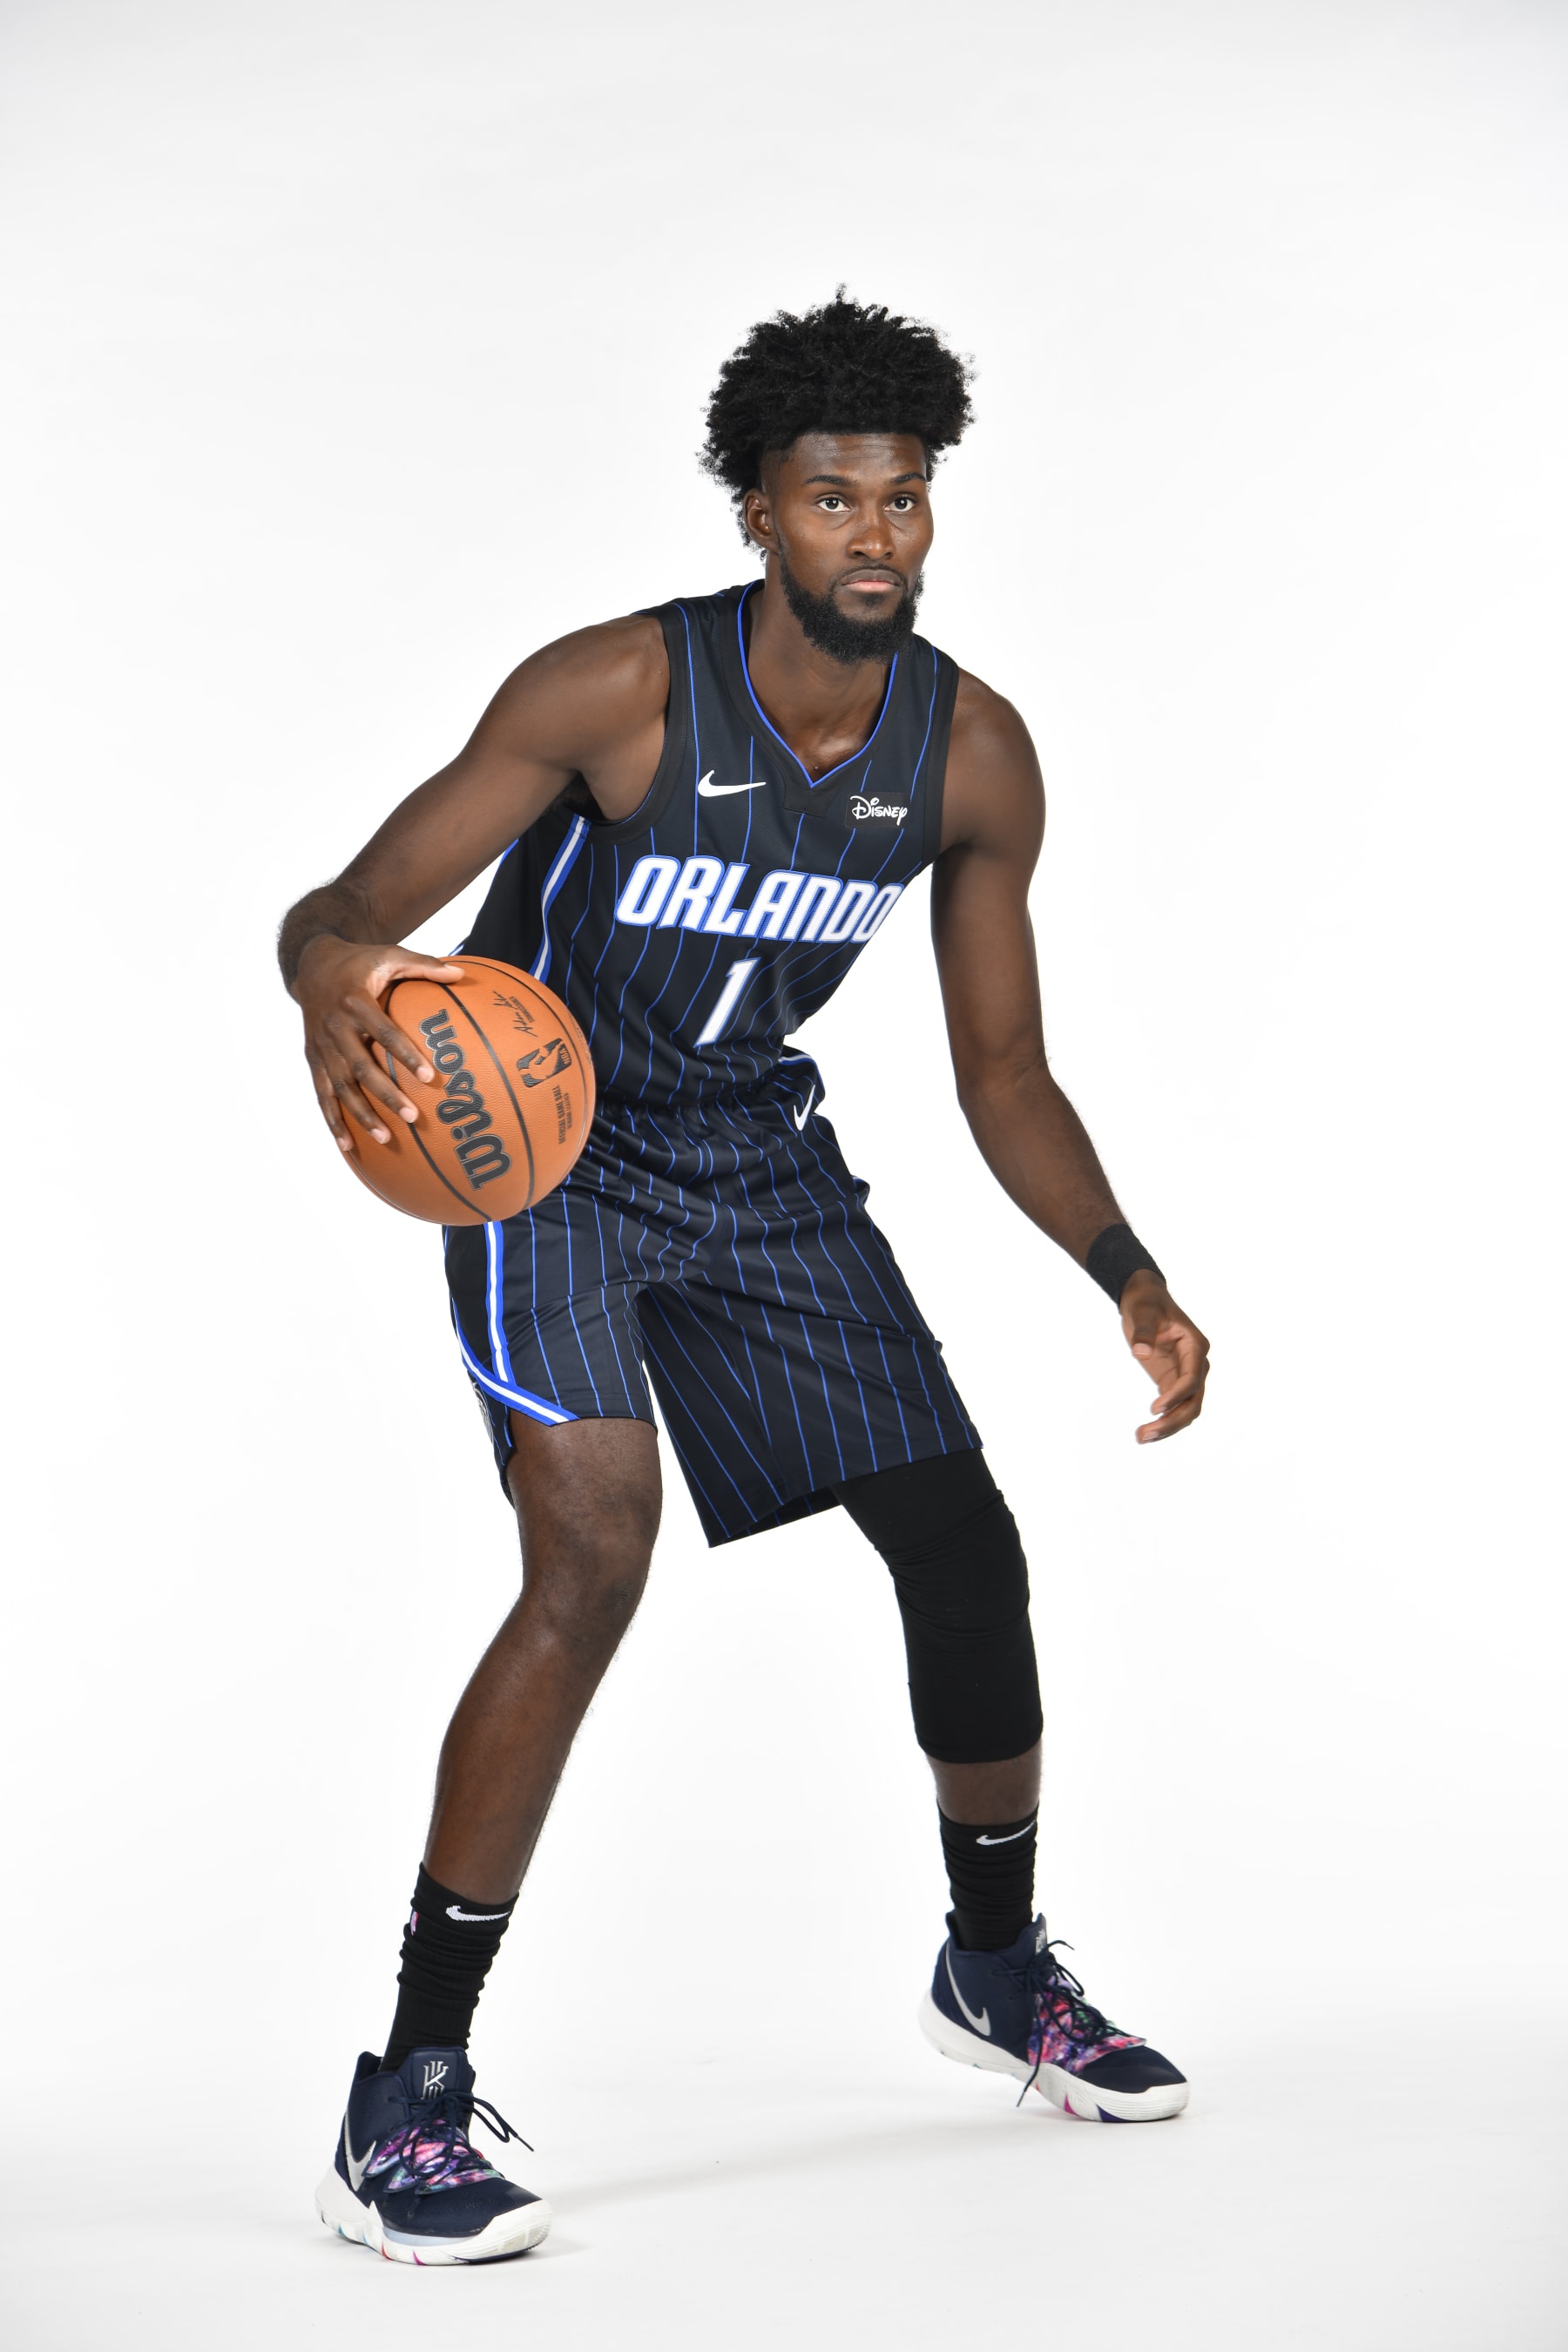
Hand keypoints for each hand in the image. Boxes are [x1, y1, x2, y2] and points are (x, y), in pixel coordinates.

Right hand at [292, 934, 463, 1151]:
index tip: (430, 1077)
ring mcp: (321, 1046)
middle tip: (413, 1118)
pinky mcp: (313, 1059)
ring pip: (340, 1086)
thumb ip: (423, 965)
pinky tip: (348, 1146)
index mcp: (354, 1000)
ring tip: (385, 1138)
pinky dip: (333, 1121)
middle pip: (361, 1067)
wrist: (311, 965)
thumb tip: (461, 974)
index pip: (383, 1031)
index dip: (405, 1054)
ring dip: (361, 1115)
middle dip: (386, 1095)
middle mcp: (334, 1026)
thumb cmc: (359, 962)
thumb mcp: (389, 955)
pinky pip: (321, 1094)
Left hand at [1121, 1274, 1209, 1443]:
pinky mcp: (1174, 1382)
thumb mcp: (1143, 1313)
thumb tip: (1140, 1352)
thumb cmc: (1147, 1303)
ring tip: (1141, 1438)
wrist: (1145, 1300)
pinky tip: (1146, 1432)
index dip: (1176, 1395)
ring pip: (1187, 1410)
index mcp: (1195, 1345)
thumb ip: (1144, 1332)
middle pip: (1193, 1402)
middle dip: (1172, 1421)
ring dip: (1168, 1427)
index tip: (1154, 1408)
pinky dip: (1164, 1421)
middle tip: (1144, 1434)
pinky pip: (1175, 1408)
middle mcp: (1196, 1364)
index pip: (1192, 1378)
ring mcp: (1187, 1375)